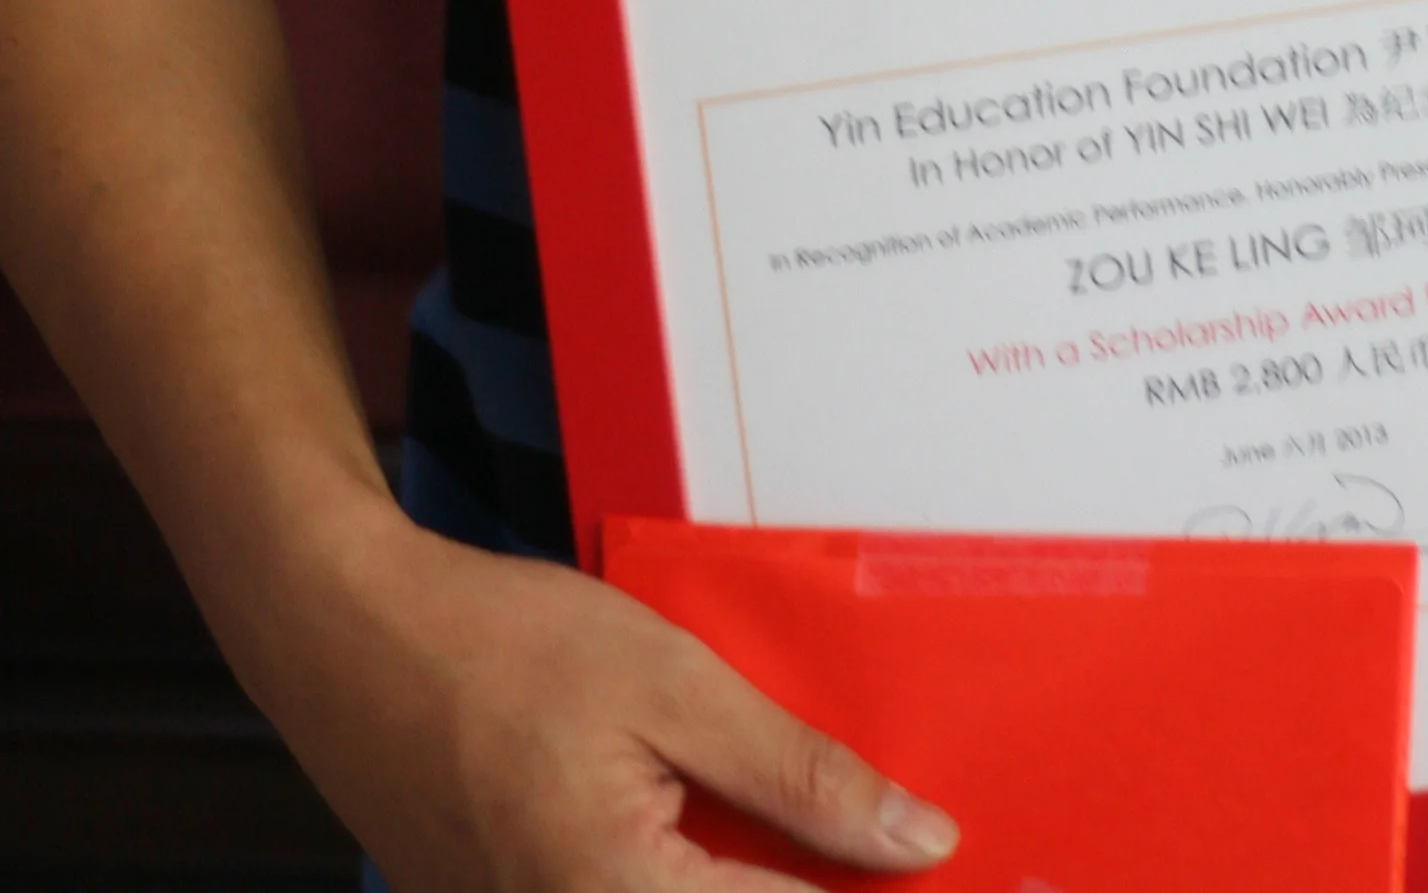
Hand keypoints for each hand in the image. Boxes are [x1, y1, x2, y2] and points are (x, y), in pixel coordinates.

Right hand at [278, 518, 957, 891]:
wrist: (347, 640)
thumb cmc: (501, 646)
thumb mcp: (673, 684)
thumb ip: (798, 777)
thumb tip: (920, 844)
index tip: (997, 878)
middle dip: (827, 882)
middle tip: (907, 841)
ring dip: (770, 879)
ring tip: (840, 837)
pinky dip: (707, 875)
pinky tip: (753, 838)